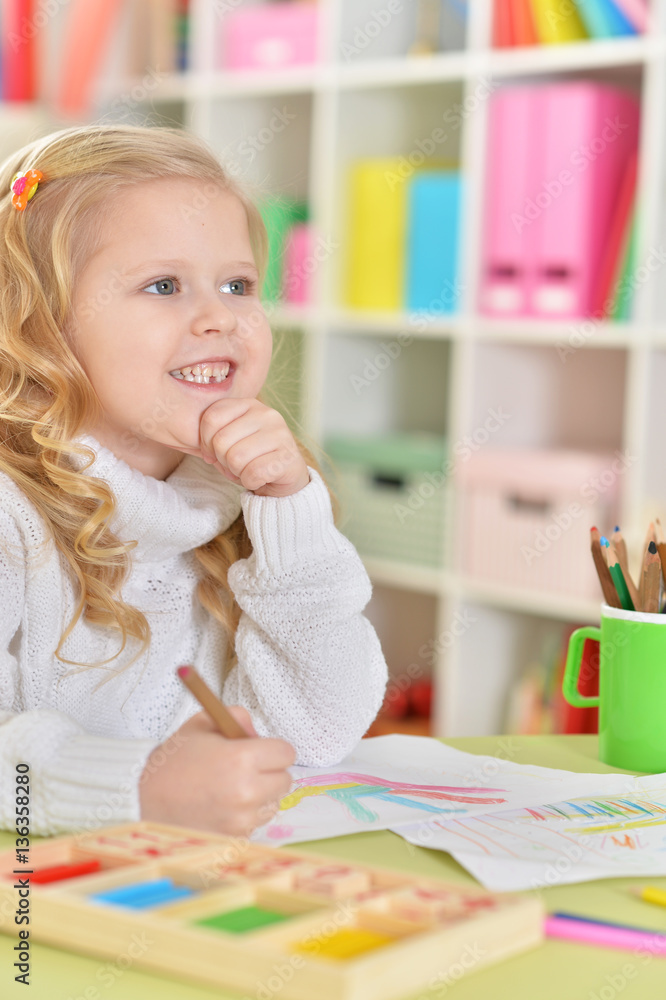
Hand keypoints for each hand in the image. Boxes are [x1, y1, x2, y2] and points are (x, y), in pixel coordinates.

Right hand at [138, 707, 295, 835]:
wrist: (143, 799)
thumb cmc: (173, 761)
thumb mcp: (203, 724)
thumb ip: (236, 718)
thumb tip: (257, 732)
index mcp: (242, 759)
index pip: (286, 754)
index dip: (273, 749)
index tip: (261, 750)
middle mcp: (247, 792)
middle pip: (285, 781)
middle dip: (270, 772)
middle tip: (246, 769)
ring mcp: (242, 820)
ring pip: (272, 805)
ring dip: (260, 796)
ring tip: (231, 789)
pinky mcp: (234, 839)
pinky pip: (255, 824)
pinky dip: (245, 816)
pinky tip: (222, 807)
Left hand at [198, 398, 309, 496]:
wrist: (285, 476)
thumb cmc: (252, 457)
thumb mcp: (231, 440)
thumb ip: (214, 436)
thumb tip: (206, 451)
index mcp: (248, 404)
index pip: (212, 418)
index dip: (206, 442)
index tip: (213, 453)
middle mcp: (266, 414)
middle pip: (221, 441)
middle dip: (222, 460)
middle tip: (235, 464)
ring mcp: (280, 433)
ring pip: (236, 458)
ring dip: (237, 472)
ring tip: (248, 470)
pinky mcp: (288, 456)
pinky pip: (253, 473)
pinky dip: (250, 482)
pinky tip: (260, 478)